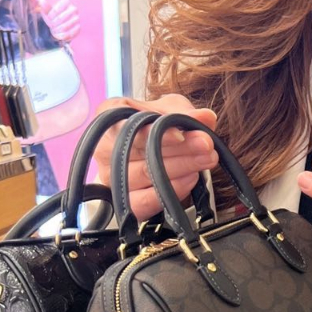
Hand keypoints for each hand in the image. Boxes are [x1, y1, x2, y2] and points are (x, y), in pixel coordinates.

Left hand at [38, 0, 81, 42]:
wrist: (60, 23)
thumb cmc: (53, 15)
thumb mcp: (47, 10)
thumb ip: (44, 6)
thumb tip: (41, 1)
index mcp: (66, 2)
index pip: (57, 9)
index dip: (50, 15)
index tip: (48, 18)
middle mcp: (74, 9)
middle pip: (61, 19)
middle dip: (53, 23)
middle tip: (51, 25)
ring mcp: (77, 19)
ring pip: (65, 27)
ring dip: (57, 30)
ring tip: (54, 30)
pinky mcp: (78, 28)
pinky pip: (70, 34)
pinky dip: (62, 36)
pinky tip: (58, 35)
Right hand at [92, 95, 218, 219]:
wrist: (150, 148)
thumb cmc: (156, 125)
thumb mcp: (172, 110)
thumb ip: (187, 112)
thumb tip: (206, 117)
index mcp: (109, 116)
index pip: (130, 125)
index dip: (156, 131)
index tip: (182, 134)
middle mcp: (105, 148)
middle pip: (142, 151)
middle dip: (180, 149)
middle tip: (206, 146)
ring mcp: (113, 178)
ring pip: (147, 175)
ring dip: (182, 168)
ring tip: (205, 159)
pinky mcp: (126, 202)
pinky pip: (147, 201)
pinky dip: (172, 189)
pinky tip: (191, 178)